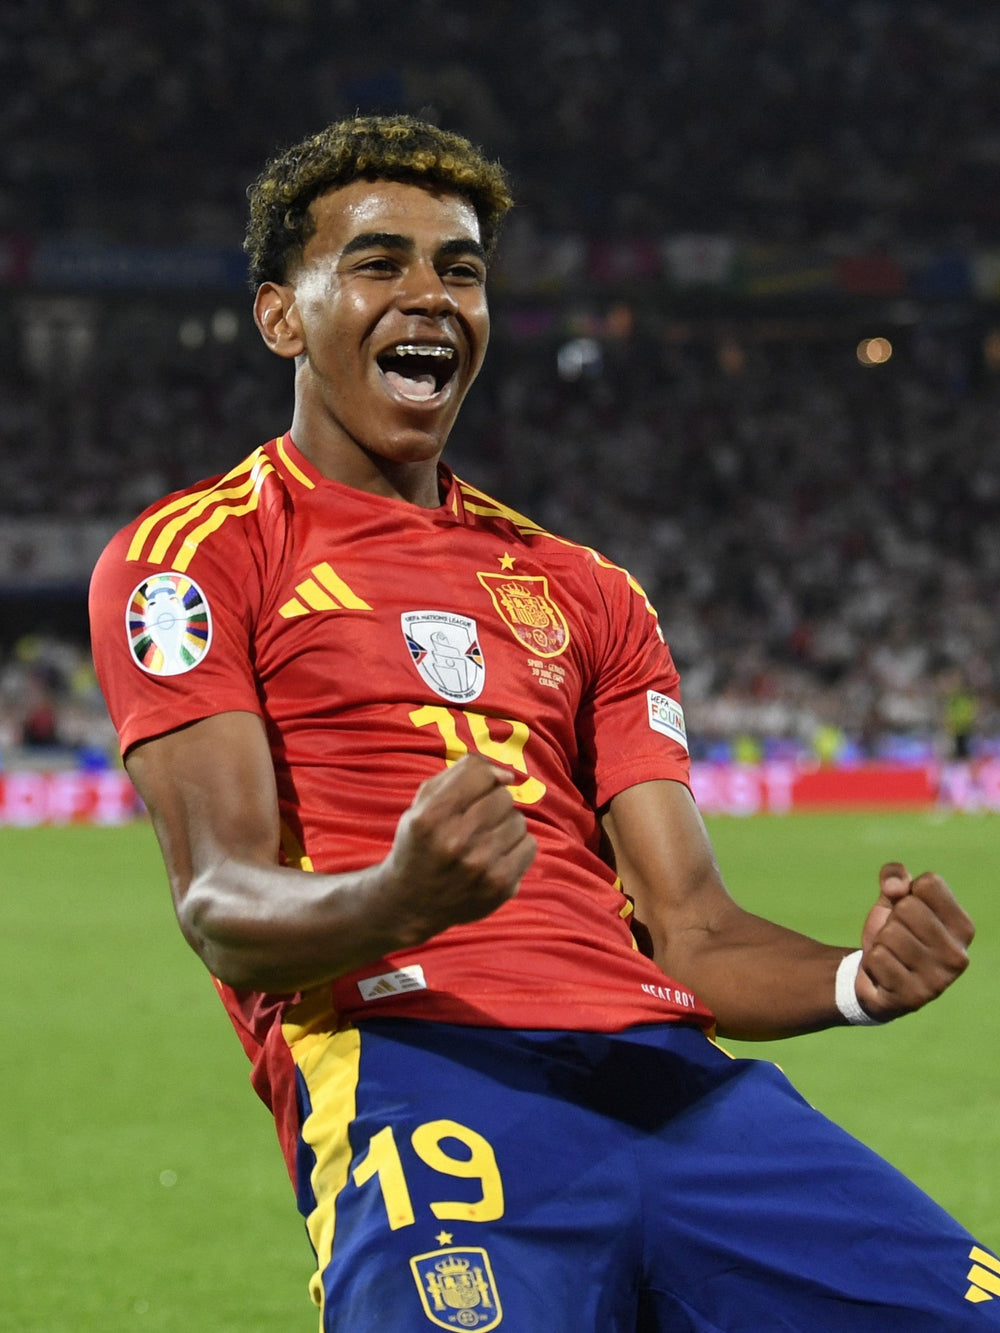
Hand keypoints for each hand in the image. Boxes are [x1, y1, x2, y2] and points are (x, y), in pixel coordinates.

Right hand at [378, 754, 536, 945]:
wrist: (413, 903)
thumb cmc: (421, 844)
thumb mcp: (421, 804)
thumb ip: (459, 775)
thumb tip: (506, 776)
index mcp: (429, 817)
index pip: (479, 773)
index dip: (482, 777)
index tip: (477, 789)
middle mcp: (454, 842)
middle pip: (503, 796)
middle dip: (492, 803)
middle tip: (476, 820)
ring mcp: (480, 867)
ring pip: (518, 820)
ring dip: (504, 825)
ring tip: (484, 840)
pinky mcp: (501, 887)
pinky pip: (530, 845)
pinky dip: (516, 847)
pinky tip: (496, 855)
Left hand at [855, 862, 974, 1020]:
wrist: (877, 979)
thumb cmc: (893, 931)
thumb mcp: (893, 897)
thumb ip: (895, 875)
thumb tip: (894, 888)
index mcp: (963, 927)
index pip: (929, 884)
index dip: (907, 893)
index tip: (909, 913)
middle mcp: (959, 955)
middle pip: (908, 907)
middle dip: (893, 919)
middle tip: (897, 937)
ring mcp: (938, 980)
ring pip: (890, 933)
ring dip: (881, 941)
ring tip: (892, 955)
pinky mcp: (913, 998)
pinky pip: (877, 958)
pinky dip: (873, 961)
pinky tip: (885, 973)